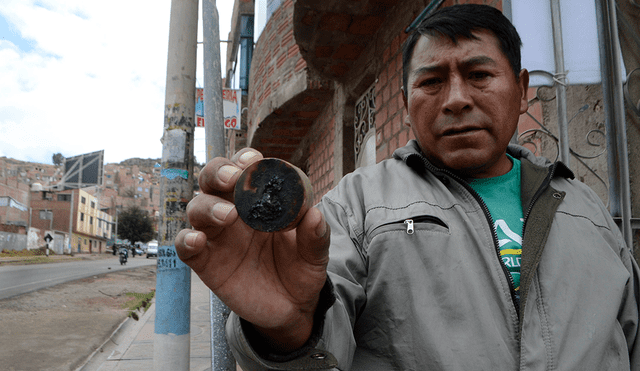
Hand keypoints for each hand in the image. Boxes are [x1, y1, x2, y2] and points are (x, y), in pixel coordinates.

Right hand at [175, 149, 330, 350]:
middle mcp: (233, 212)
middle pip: (212, 181)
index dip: (244, 160)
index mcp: (259, 201)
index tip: (254, 161)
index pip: (244, 170)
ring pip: (197, 208)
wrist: (292, 307)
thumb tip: (314, 215)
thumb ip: (316, 236)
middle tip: (232, 179)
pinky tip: (197, 239)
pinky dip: (186, 239)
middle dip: (218, 172)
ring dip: (208, 206)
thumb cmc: (300, 269)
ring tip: (229, 215)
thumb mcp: (315, 254)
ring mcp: (217, 236)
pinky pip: (185, 247)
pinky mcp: (206, 262)